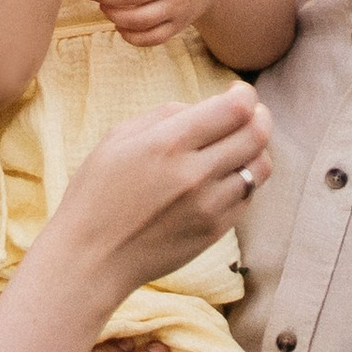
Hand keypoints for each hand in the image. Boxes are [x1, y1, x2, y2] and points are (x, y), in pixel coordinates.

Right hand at [48, 82, 271, 301]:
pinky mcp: (217, 230)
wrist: (91, 257)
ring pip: (260, 167)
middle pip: (256, 134)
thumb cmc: (95, 194)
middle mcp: (195, 173)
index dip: (244, 95)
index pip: (233, 110)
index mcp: (167, 144)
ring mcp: (210, 205)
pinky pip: (248, 197)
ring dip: (256, 150)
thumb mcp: (116, 140)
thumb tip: (202, 108)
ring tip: (240, 146)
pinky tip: (225, 176)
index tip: (239, 94)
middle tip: (252, 114)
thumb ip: (163, 116)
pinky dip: (244, 180)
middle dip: (260, 116)